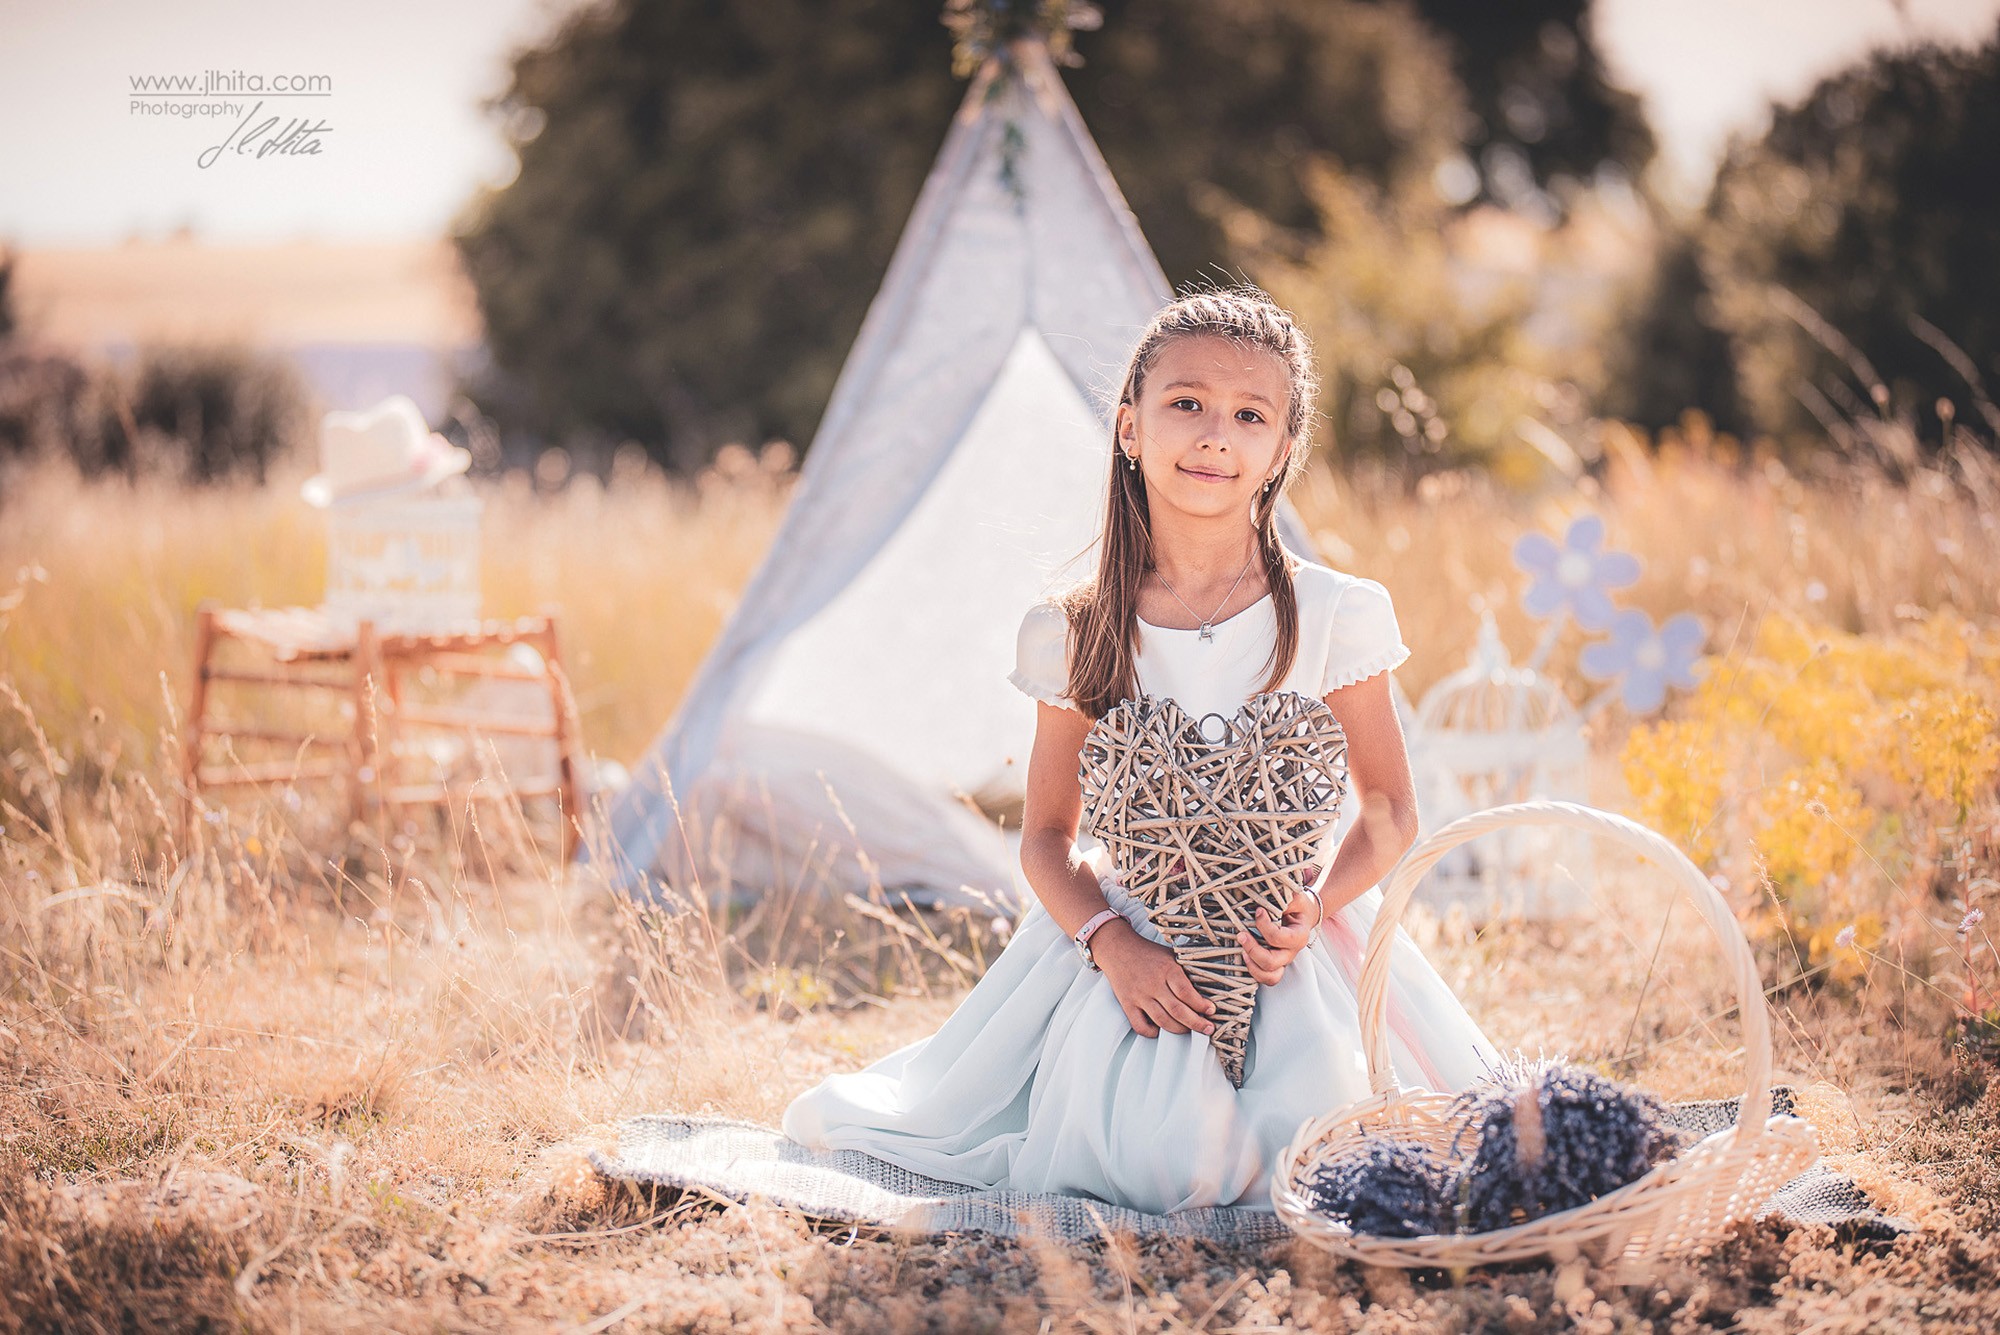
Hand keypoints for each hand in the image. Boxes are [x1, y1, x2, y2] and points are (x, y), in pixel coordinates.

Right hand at [1090, 920, 1217, 1038]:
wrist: (1118, 948)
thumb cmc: (1149, 953)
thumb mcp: (1171, 955)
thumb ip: (1186, 971)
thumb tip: (1208, 987)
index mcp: (1167, 969)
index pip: (1187, 993)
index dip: (1201, 1005)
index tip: (1211, 1011)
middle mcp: (1153, 984)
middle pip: (1178, 1010)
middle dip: (1197, 1023)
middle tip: (1208, 1028)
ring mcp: (1139, 996)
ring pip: (1163, 1021)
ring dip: (1180, 1030)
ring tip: (1190, 1030)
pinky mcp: (1128, 1004)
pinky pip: (1140, 1026)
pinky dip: (1153, 1033)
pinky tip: (1162, 1029)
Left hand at [1239, 897, 1318, 986]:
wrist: (1303, 915)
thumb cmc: (1297, 906)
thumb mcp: (1295, 898)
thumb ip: (1285, 897)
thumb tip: (1269, 894)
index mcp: (1299, 936)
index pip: (1280, 938)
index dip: (1265, 926)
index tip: (1258, 911)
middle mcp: (1291, 952)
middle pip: (1272, 962)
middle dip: (1253, 949)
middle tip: (1241, 934)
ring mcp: (1283, 961)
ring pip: (1270, 976)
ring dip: (1252, 965)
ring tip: (1241, 950)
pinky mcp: (1274, 965)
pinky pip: (1266, 978)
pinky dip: (1253, 971)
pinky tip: (1244, 956)